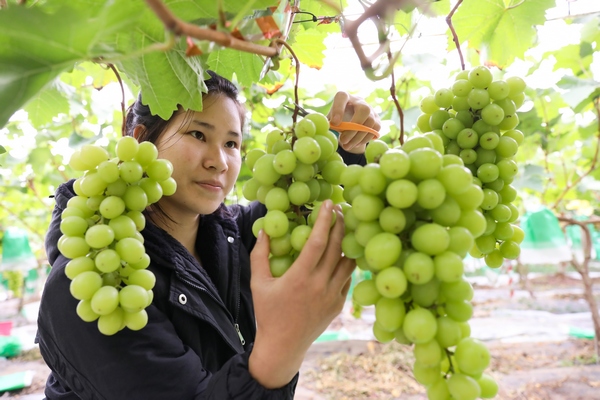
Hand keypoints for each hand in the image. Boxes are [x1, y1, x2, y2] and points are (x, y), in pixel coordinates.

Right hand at [248, 200, 354, 388]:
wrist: (283, 347)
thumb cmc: (267, 313)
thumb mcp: (258, 283)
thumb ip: (260, 255)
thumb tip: (264, 230)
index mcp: (300, 277)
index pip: (317, 242)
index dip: (324, 220)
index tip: (328, 203)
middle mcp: (320, 285)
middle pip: (337, 247)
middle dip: (340, 224)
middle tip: (339, 208)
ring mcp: (332, 295)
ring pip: (348, 262)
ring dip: (348, 242)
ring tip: (345, 227)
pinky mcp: (338, 304)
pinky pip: (347, 278)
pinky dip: (346, 263)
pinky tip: (342, 253)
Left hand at [328, 91, 380, 153]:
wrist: (352, 121)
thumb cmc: (338, 119)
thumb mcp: (330, 118)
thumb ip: (327, 121)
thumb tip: (324, 127)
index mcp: (345, 97)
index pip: (342, 97)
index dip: (338, 109)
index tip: (334, 123)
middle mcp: (359, 101)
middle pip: (363, 110)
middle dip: (353, 128)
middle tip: (343, 140)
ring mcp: (371, 110)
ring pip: (370, 122)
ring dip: (358, 137)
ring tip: (347, 146)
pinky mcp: (377, 120)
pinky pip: (375, 130)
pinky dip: (365, 139)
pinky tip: (355, 144)